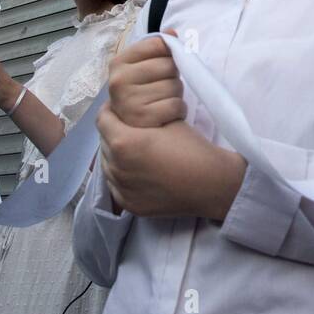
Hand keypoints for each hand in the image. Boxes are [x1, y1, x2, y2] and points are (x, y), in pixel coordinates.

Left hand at [96, 109, 245, 218]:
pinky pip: (116, 185)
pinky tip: (139, 171)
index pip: (102, 119)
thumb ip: (141, 113)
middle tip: (131, 128)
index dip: (111, 110)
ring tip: (136, 151)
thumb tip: (128, 109)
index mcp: (123, 142)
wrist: (211, 184)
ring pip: (108, 164)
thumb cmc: (191, 147)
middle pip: (104, 142)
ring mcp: (121, 189)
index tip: (121, 109)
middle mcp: (116, 167)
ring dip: (116, 155)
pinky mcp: (129, 205)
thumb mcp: (166, 120)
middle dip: (114, 132)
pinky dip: (123, 176)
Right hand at [106, 33, 185, 128]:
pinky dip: (179, 109)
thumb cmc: (140, 89)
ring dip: (177, 93)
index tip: (164, 62)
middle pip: (169, 65)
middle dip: (173, 74)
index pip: (157, 44)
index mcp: (118, 63)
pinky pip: (176, 105)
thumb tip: (172, 33)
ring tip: (164, 99)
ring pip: (175, 86)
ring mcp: (129, 101)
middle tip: (164, 84)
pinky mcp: (143, 119)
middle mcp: (119, 80)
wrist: (128, 126)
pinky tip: (168, 112)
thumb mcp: (143, 65)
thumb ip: (156, 47)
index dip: (168, 52)